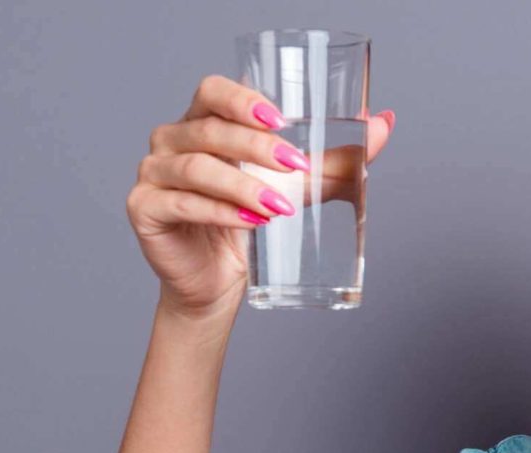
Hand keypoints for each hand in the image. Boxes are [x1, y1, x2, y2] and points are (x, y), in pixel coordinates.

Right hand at [126, 74, 395, 319]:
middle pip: (209, 129)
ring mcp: (154, 174)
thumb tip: (385, 123)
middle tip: (297, 167)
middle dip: (257, 147)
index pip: (213, 91)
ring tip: (279, 207)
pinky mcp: (144, 210)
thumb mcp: (300, 187)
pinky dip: (218, 211)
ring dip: (243, 184)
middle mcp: (172, 140)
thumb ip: (337, 158)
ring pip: (196, 167)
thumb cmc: (253, 225)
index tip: (281, 119)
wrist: (220, 283)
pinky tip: (249, 221)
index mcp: (203, 122)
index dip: (243, 98)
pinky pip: (181, 203)